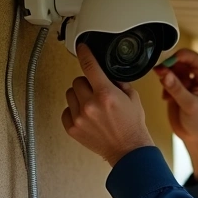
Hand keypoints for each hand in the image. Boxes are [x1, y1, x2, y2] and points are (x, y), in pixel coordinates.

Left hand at [62, 44, 154, 164]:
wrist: (128, 150)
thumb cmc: (131, 126)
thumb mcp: (132, 97)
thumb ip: (118, 82)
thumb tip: (106, 73)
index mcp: (106, 94)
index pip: (89, 66)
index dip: (84, 53)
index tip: (81, 47)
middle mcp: (90, 105)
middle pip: (78, 80)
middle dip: (87, 84)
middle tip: (97, 93)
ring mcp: (79, 117)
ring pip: (70, 94)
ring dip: (79, 96)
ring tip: (92, 106)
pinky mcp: (72, 128)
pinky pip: (65, 110)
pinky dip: (73, 111)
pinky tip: (86, 116)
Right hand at [152, 49, 197, 178]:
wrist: (196, 137)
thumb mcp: (189, 105)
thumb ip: (176, 88)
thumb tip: (164, 73)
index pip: (191, 57)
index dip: (177, 58)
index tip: (165, 64)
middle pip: (180, 61)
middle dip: (169, 68)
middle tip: (160, 76)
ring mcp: (189, 80)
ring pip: (173, 69)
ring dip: (166, 77)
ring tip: (166, 92)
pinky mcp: (179, 87)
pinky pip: (168, 78)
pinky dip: (164, 85)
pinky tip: (167, 98)